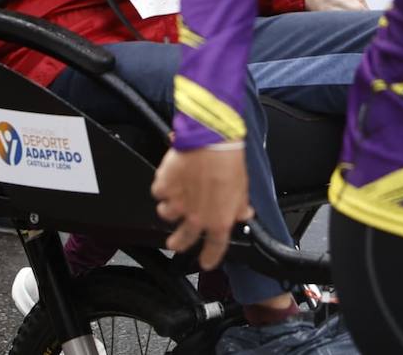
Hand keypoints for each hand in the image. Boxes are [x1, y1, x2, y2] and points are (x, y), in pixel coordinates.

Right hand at [151, 146, 251, 270]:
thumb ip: (239, 205)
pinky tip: (168, 180)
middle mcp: (196, 217)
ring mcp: (177, 203)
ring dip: (169, 210)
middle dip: (178, 244)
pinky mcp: (163, 187)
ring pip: (167, 215)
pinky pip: (159, 193)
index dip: (210, 258)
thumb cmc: (228, 161)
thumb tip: (243, 213)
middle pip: (182, 240)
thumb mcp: (242, 187)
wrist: (210, 141)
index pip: (215, 248)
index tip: (206, 262)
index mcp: (219, 220)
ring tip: (172, 201)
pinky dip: (162, 188)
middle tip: (174, 243)